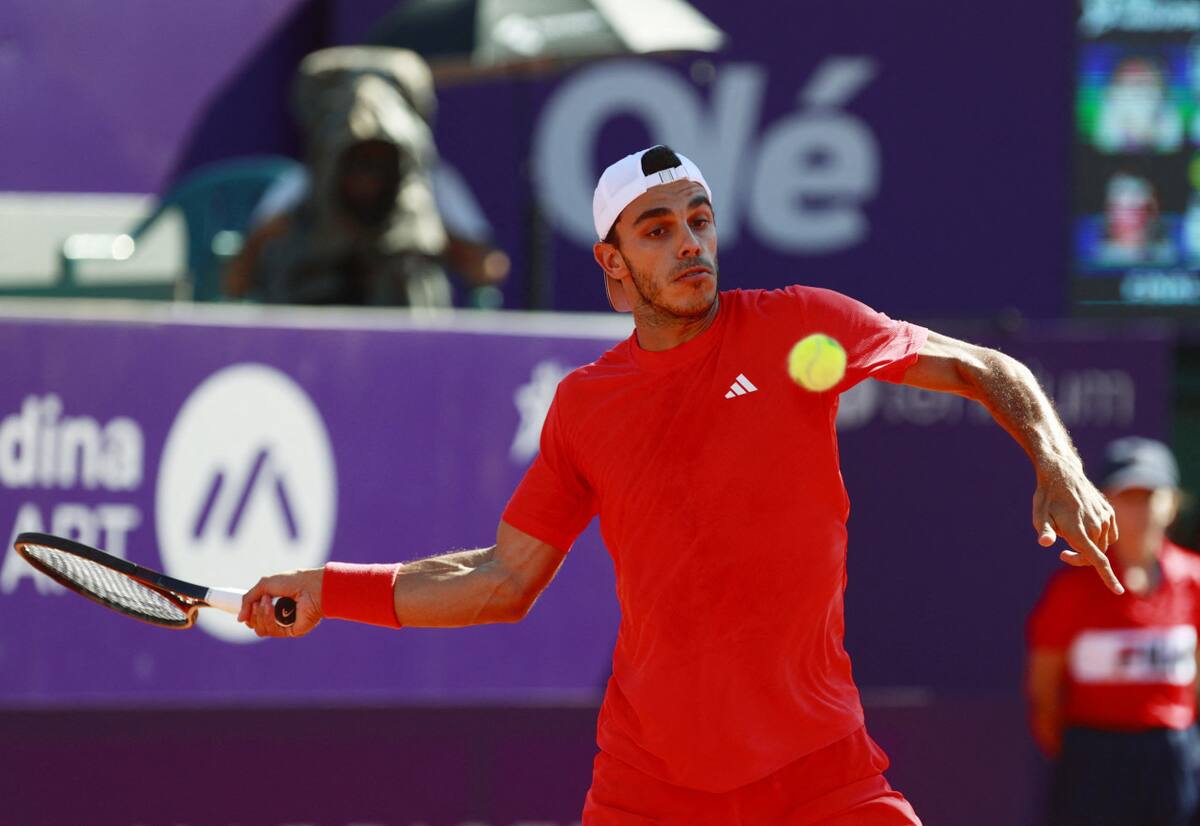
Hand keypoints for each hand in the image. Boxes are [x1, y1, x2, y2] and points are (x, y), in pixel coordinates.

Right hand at [238, 568, 323, 637]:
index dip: (249, 613)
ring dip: (260, 614)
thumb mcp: (265, 585)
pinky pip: (272, 631)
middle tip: (258, 601)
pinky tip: (272, 607)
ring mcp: (286, 624)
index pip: (256, 615)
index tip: (246, 607)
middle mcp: (280, 616)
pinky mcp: (292, 631)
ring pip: (261, 629)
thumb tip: (240, 618)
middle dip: (253, 613)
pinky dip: (268, 618)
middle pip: (255, 624)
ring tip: (267, 600)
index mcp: (276, 604)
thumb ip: (248, 599)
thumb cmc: (294, 581)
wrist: (313, 586)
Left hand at [1033, 463, 1122, 593]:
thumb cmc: (1047, 497)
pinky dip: (1100, 538)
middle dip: (1080, 558)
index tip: (1118, 591)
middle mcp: (1095, 526)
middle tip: (1062, 553)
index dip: (1107, 577)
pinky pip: (1110, 534)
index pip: (1096, 559)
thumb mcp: (1039, 515)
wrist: (1062, 473)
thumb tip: (1044, 542)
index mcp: (1078, 530)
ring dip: (1089, 546)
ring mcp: (1105, 519)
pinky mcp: (1109, 513)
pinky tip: (1085, 529)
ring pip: (1102, 545)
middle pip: (1095, 556)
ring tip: (1070, 530)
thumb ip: (1045, 531)